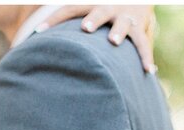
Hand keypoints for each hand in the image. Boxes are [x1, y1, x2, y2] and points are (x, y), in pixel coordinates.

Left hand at [37, 5, 157, 73]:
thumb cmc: (101, 11)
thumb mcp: (84, 11)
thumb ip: (64, 22)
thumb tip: (34, 38)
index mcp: (90, 4)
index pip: (69, 9)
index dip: (54, 19)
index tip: (39, 31)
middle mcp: (108, 8)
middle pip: (99, 11)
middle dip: (93, 19)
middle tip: (85, 28)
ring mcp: (125, 17)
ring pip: (123, 24)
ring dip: (119, 31)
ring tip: (114, 41)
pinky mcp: (140, 27)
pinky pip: (143, 43)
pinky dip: (146, 56)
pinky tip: (149, 70)